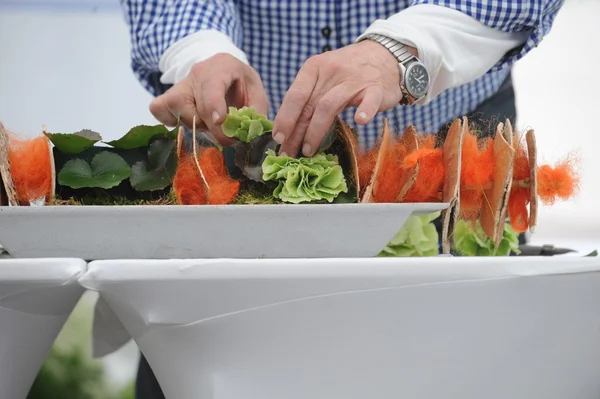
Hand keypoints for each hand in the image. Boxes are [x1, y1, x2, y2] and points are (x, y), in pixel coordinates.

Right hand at [150, 53, 268, 145]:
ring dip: (192, 123)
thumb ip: (254, 114)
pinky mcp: (168, 95)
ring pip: (173, 106)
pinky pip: (159, 109)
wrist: (227, 73)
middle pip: (192, 103)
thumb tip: (245, 134)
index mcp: (223, 66)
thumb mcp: (257, 95)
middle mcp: (197, 72)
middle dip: (209, 126)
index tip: (220, 121)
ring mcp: (181, 83)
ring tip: (208, 124)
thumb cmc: (243, 85)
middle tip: (226, 137)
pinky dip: (171, 121)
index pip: (211, 87)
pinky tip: (190, 121)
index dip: (213, 106)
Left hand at [273, 40, 411, 156]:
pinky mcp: (376, 88)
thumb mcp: (323, 75)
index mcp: (314, 67)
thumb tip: (288, 127)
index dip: (285, 117)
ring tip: (309, 151)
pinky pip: (369, 100)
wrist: (383, 54)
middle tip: (288, 153)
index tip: (277, 138)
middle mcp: (331, 71)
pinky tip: (360, 122)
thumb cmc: (347, 71)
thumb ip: (308, 96)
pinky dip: (365, 110)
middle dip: (296, 133)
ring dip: (316, 131)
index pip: (295, 95)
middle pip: (309, 105)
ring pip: (329, 106)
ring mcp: (354, 79)